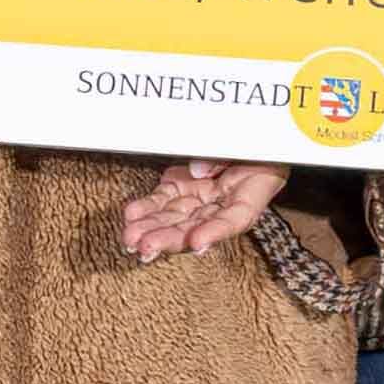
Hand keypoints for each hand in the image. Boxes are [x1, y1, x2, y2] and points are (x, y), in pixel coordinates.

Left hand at [111, 155, 290, 263]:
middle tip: (147, 247)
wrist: (249, 135)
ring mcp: (200, 196)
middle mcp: (223, 203)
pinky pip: (161, 200)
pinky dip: (146, 208)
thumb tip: (197, 171)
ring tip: (130, 238)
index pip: (234, 220)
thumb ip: (224, 156)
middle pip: (197, 227)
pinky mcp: (181, 185)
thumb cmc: (253, 142)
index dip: (215, 233)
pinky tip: (131, 215)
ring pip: (174, 219)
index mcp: (251, 195)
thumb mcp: (248, 142)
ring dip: (151, 230)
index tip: (197, 243)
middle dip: (169, 239)